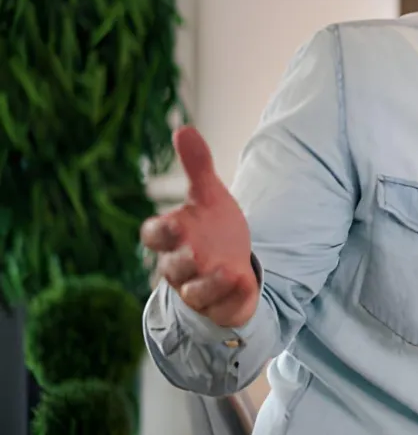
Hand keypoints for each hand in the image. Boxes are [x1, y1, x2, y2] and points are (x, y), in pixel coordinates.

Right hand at [140, 126, 258, 327]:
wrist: (233, 266)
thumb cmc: (212, 230)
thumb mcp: (209, 196)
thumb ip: (197, 167)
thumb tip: (184, 129)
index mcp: (173, 238)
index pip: (154, 236)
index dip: (161, 231)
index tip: (176, 222)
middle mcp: (181, 266)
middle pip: (173, 266)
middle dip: (184, 260)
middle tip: (197, 250)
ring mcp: (199, 289)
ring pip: (195, 291)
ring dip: (209, 283)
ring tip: (229, 270)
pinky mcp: (220, 305)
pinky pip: (222, 306)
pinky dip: (232, 296)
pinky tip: (246, 282)